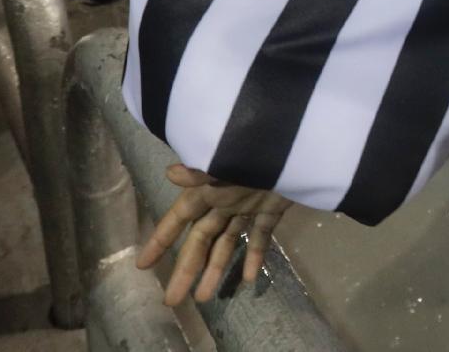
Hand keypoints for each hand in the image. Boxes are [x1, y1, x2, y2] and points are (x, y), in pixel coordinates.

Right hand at [137, 164, 292, 305]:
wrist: (305, 146)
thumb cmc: (260, 151)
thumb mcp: (226, 161)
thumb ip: (199, 172)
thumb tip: (169, 173)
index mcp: (208, 188)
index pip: (179, 217)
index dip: (161, 240)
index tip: (143, 265)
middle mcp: (224, 199)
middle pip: (200, 240)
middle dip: (186, 269)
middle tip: (172, 301)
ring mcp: (248, 205)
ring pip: (227, 242)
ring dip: (216, 269)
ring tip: (204, 298)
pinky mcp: (273, 209)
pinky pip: (261, 236)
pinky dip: (255, 255)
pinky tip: (249, 279)